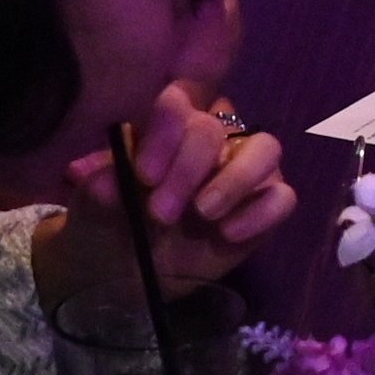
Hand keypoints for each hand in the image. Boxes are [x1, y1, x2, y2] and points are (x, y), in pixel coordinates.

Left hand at [58, 84, 295, 295]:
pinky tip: (228, 235)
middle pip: (217, 127)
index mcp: (167, 122)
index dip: (166, 130)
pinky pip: (283, 197)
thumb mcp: (92, 212)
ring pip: (267, 149)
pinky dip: (260, 213)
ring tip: (204, 213)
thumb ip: (99, 192)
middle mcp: (212, 136)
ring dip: (235, 180)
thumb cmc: (109, 225)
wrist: (128, 274)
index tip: (144, 174)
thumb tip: (104, 179)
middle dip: (189, 168)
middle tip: (161, 212)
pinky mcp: (265, 206)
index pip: (179, 100)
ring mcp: (243, 169)